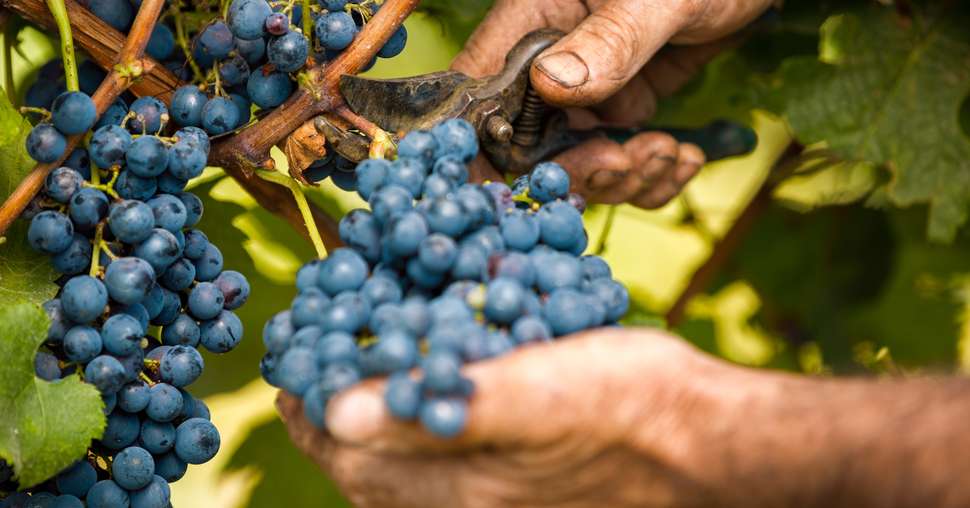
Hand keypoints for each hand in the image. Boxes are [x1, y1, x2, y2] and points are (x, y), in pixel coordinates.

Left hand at [278, 328, 774, 507]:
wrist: (713, 449)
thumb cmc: (636, 408)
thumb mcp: (541, 390)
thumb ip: (445, 405)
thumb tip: (342, 412)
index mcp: (462, 486)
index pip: (353, 455)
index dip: (311, 409)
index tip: (292, 368)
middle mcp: (469, 506)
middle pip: (368, 474)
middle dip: (330, 423)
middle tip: (313, 373)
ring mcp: (495, 505)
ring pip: (403, 480)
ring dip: (370, 433)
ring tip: (357, 386)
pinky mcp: (521, 494)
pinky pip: (443, 479)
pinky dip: (416, 442)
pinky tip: (429, 407)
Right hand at [457, 0, 772, 207]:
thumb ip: (609, 40)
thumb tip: (551, 83)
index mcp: (536, 17)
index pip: (486, 88)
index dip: (496, 144)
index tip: (537, 177)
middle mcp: (553, 57)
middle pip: (532, 141)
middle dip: (580, 167)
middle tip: (628, 163)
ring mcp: (589, 85)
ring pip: (580, 157)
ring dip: (624, 174)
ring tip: (669, 154)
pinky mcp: (626, 101)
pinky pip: (622, 154)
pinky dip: (651, 173)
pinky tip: (684, 158)